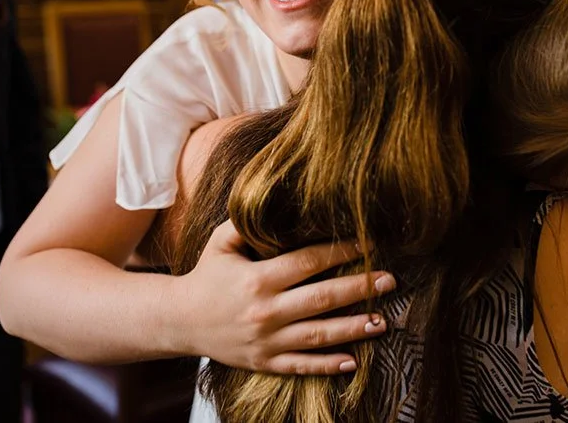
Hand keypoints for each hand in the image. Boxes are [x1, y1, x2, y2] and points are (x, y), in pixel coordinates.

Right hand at [177, 220, 395, 374]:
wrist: (178, 321)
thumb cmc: (206, 276)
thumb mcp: (219, 242)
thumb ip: (246, 223)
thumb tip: (276, 202)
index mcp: (257, 279)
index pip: (308, 262)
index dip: (340, 252)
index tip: (367, 245)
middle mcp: (265, 311)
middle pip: (322, 298)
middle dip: (359, 288)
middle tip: (389, 280)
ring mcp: (266, 341)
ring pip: (318, 335)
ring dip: (354, 329)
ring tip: (383, 322)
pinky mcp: (264, 362)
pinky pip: (302, 365)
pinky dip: (328, 365)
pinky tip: (353, 361)